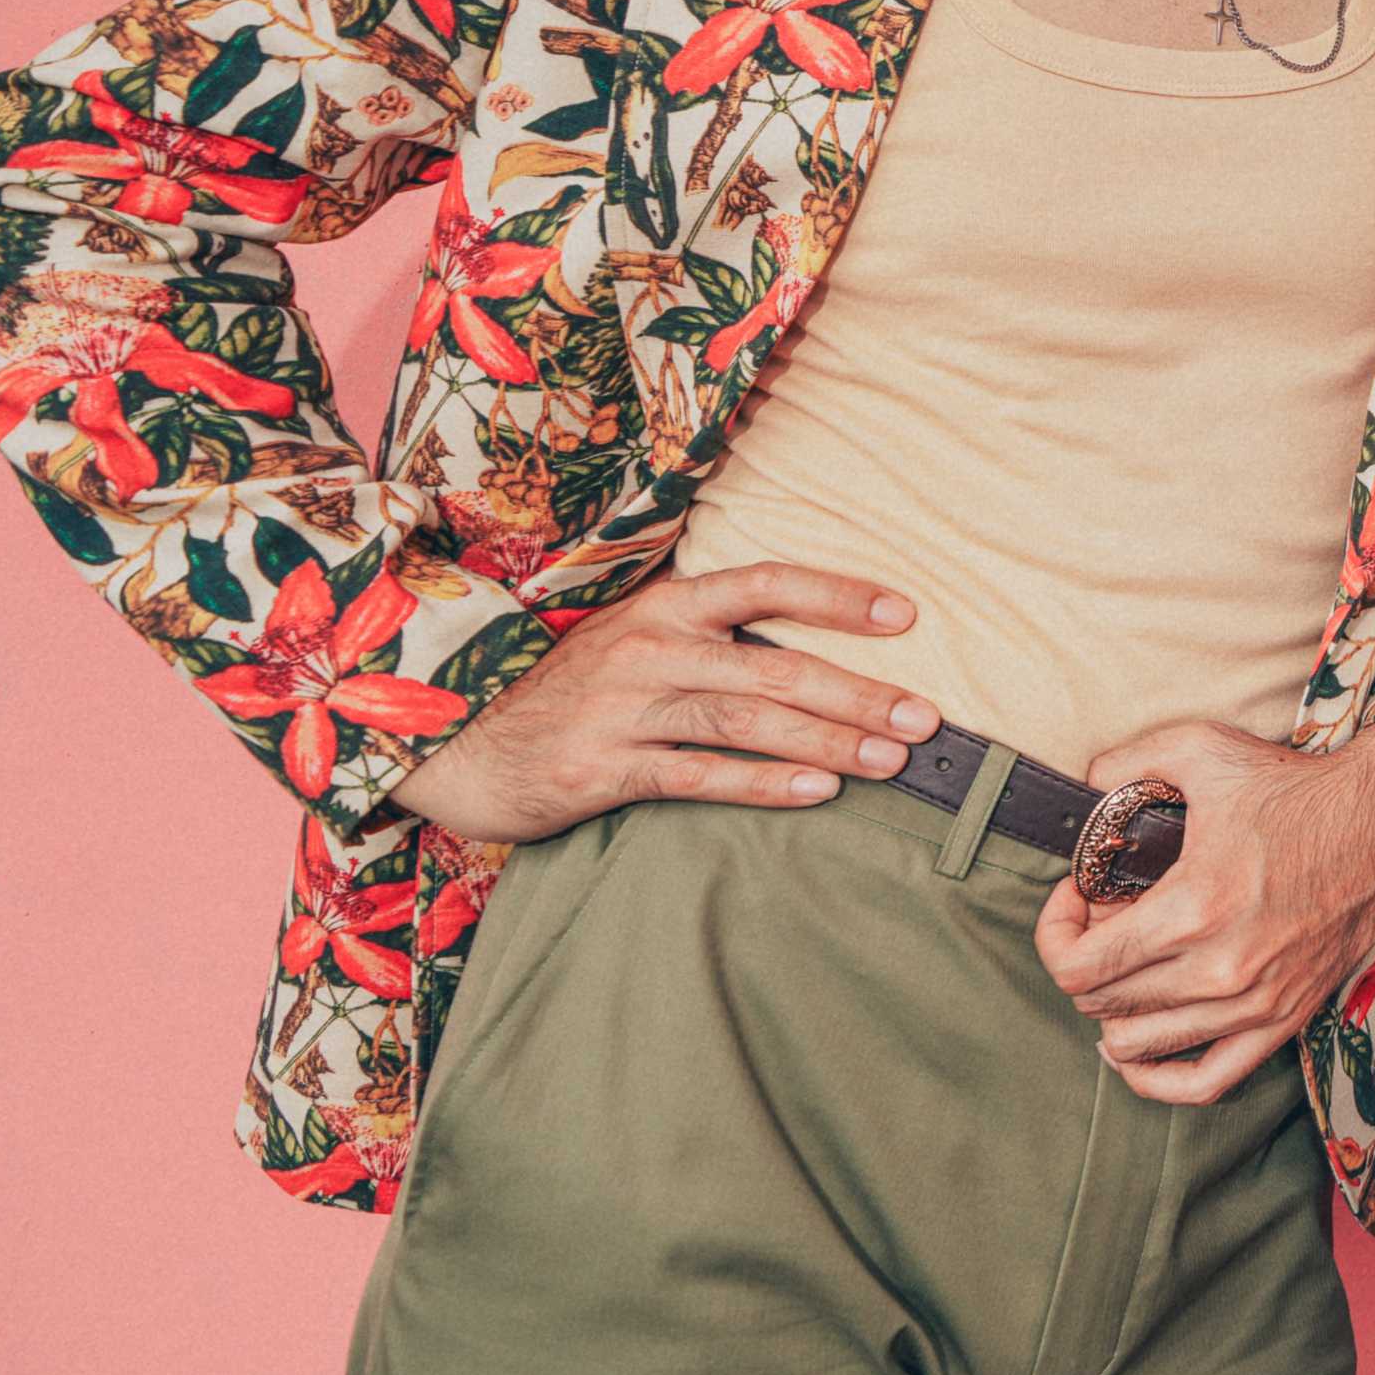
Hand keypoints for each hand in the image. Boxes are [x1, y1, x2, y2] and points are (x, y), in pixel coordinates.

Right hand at [389, 560, 939, 844]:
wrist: (447, 737)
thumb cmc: (561, 690)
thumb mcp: (629, 642)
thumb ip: (705, 640)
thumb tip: (810, 660)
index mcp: (663, 605)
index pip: (765, 581)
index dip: (838, 594)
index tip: (906, 615)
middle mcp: (649, 646)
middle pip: (774, 664)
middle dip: (859, 692)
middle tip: (926, 719)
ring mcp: (624, 707)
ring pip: (747, 718)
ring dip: (829, 739)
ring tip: (893, 761)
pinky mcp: (601, 767)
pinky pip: (698, 775)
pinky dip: (762, 784)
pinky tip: (817, 792)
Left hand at [1034, 721, 1374, 1104]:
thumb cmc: (1295, 788)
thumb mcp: (1203, 750)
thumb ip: (1125, 759)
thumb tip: (1081, 784)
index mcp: (1192, 909)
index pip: (1077, 968)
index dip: (1055, 933)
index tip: (1074, 896)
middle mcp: (1220, 970)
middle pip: (1101, 1004)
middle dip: (1086, 958)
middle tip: (1108, 917)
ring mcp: (1254, 1004)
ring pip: (1138, 1046)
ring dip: (1114, 1008)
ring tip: (1127, 965)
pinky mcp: (1283, 1020)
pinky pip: (1204, 1083)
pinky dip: (1157, 1079)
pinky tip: (1135, 1050)